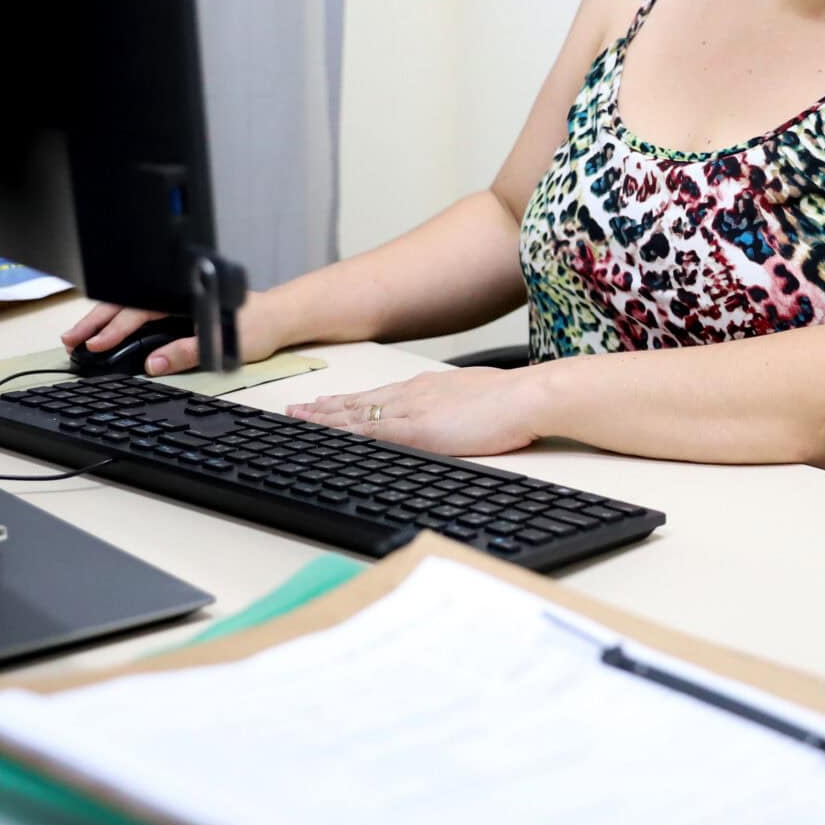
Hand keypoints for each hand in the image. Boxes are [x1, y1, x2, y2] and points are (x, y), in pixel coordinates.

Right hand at [58, 302, 278, 375]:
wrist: (278, 316)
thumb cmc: (257, 324)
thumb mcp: (224, 342)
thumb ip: (188, 352)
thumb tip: (154, 365)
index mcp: (183, 296)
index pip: (138, 311)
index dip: (114, 329)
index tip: (95, 345)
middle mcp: (174, 294)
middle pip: (125, 304)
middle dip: (95, 322)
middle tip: (70, 340)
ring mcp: (172, 301)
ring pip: (128, 307)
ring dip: (101, 321)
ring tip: (78, 338)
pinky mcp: (174, 310)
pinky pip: (139, 312)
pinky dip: (117, 321)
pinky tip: (102, 332)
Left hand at [289, 368, 539, 457]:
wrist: (528, 396)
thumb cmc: (515, 400)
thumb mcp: (478, 401)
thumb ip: (457, 410)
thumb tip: (453, 419)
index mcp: (428, 388)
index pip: (379, 394)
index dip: (349, 401)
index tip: (327, 403)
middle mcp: (413, 394)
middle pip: (359, 401)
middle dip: (325, 408)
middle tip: (296, 410)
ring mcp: (412, 410)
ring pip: (356, 413)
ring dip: (324, 418)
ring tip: (298, 419)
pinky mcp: (417, 429)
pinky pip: (370, 431)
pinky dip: (344, 433)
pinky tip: (326, 435)